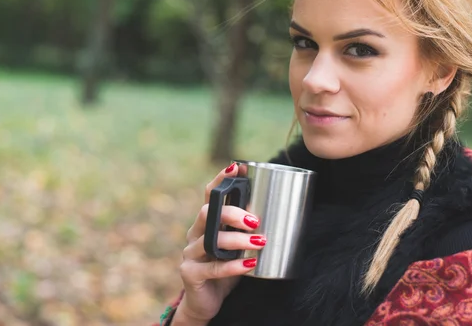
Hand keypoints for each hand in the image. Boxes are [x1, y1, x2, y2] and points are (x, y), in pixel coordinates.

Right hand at [175, 163, 264, 324]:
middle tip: (255, 220)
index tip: (237, 168)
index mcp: (206, 222)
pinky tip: (249, 263)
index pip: (210, 195)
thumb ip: (248, 231)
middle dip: (232, 213)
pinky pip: (212, 268)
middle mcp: (195, 234)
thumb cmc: (226, 268)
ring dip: (237, 240)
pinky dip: (232, 266)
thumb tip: (281, 212)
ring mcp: (190, 253)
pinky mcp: (190, 273)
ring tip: (259, 241)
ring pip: (210, 240)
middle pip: (207, 213)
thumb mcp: (238, 246)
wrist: (207, 302)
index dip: (221, 180)